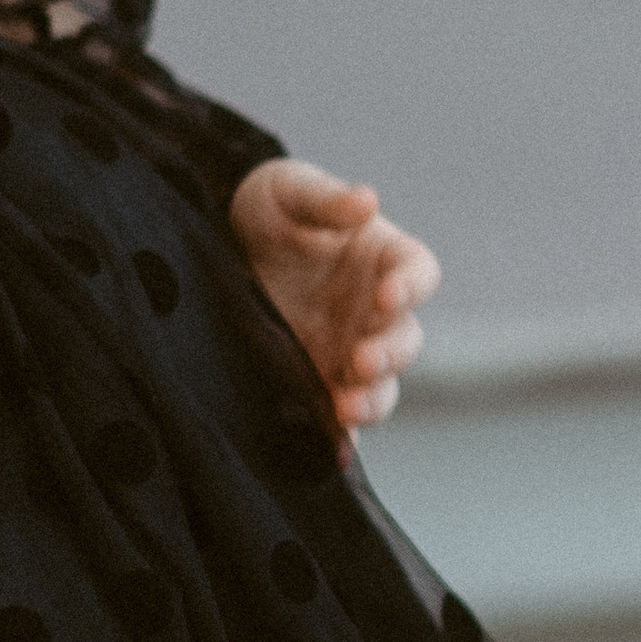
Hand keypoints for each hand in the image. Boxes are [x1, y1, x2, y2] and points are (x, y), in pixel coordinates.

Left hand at [229, 159, 441, 435]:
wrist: (221, 243)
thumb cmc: (271, 208)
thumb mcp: (290, 190)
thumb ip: (326, 199)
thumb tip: (365, 202)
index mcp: (385, 260)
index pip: (419, 274)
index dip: (412, 287)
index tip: (388, 294)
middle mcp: (375, 312)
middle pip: (406, 340)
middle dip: (389, 353)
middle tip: (362, 358)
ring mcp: (349, 351)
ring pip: (380, 386)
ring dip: (371, 399)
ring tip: (347, 407)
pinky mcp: (318, 381)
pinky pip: (338, 418)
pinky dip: (341, 438)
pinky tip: (333, 451)